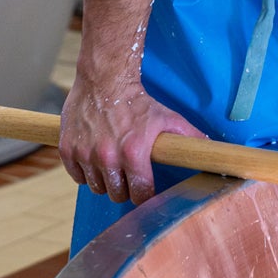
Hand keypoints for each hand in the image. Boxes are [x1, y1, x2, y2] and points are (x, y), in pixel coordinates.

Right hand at [58, 69, 206, 206]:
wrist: (104, 81)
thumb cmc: (138, 101)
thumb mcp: (168, 118)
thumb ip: (189, 136)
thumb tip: (209, 148)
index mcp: (133, 153)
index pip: (140, 193)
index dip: (145, 196)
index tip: (146, 191)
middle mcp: (107, 157)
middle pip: (117, 194)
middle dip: (125, 189)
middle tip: (129, 177)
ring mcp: (85, 154)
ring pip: (97, 187)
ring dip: (106, 182)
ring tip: (113, 167)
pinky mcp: (68, 150)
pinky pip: (77, 177)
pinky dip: (85, 173)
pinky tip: (96, 161)